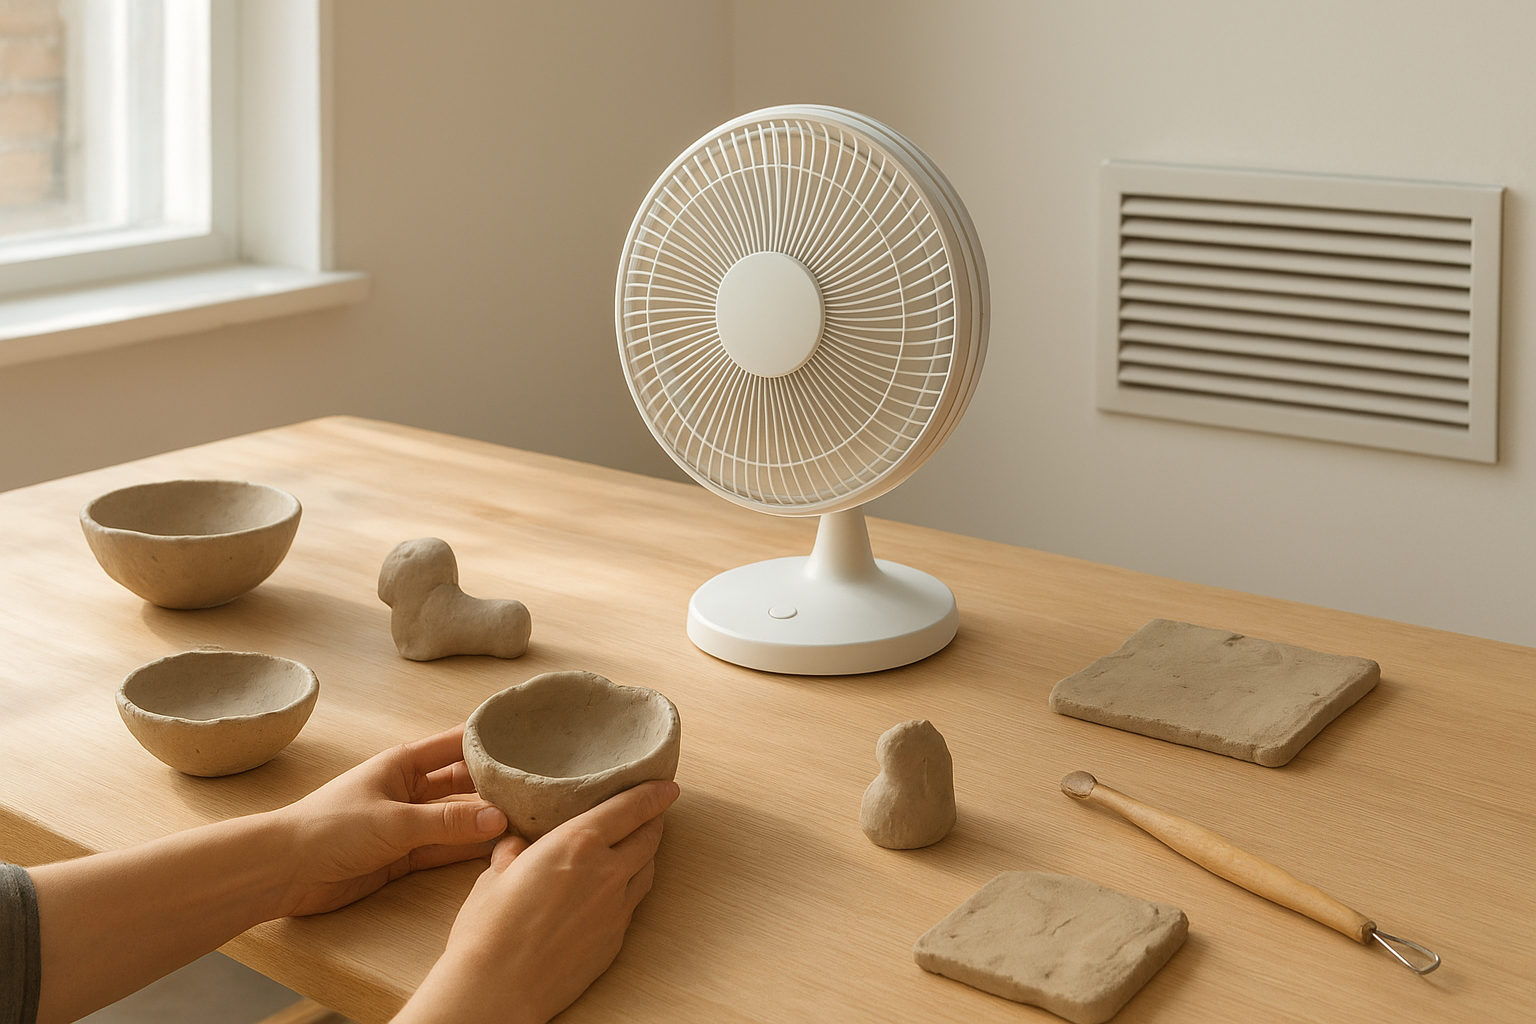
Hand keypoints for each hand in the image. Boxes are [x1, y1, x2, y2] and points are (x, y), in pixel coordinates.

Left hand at [272, 725, 508, 916]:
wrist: (283, 871)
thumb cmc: (330, 828)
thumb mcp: (395, 822)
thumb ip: (448, 822)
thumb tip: (500, 818)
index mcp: (403, 764)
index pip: (456, 744)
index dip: (489, 739)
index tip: (527, 735)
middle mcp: (409, 789)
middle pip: (462, 783)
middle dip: (496, 784)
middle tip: (539, 785)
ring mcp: (407, 823)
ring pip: (457, 818)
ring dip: (486, 819)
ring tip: (530, 817)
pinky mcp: (403, 856)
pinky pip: (445, 848)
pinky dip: (469, 848)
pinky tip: (500, 846)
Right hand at [395, 778, 679, 1023]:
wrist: (498, 991)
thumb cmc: (488, 931)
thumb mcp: (494, 876)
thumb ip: (515, 853)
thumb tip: (517, 845)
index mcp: (578, 843)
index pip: (631, 808)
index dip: (654, 793)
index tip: (668, 785)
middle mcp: (607, 872)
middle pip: (649, 837)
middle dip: (654, 821)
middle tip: (652, 812)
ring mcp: (616, 909)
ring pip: (646, 871)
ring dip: (646, 854)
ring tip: (637, 846)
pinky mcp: (615, 940)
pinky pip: (631, 904)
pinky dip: (629, 889)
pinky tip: (614, 891)